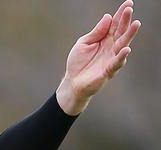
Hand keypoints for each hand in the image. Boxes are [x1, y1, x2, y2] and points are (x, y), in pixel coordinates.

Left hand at [56, 0, 140, 115]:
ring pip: (123, 45)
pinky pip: (117, 62)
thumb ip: (96, 32)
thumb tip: (108, 17)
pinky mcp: (109, 70)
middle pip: (120, 32)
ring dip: (129, 35)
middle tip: (130, 10)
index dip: (121, 14)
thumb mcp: (83, 43)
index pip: (115, 24)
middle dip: (126, 21)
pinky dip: (122, 56)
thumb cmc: (78, 62)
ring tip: (136, 24)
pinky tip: (126, 49)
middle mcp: (111, 47)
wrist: (72, 82)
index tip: (128, 3)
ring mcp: (111, 58)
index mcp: (105, 38)